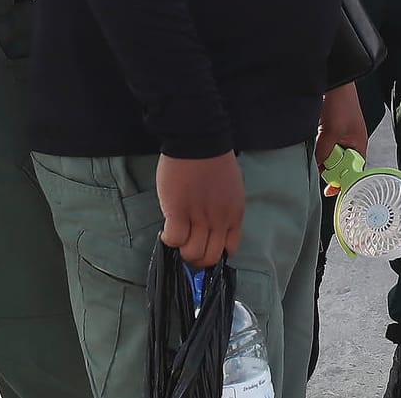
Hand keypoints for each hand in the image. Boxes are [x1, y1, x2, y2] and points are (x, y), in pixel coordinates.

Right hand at [157, 151, 244, 267]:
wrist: (198, 141)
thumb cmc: (214, 160)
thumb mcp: (231, 189)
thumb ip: (224, 210)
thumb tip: (212, 226)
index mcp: (234, 214)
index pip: (230, 249)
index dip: (215, 252)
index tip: (205, 245)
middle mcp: (219, 220)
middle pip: (210, 257)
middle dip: (197, 259)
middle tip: (187, 247)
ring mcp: (199, 217)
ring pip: (192, 253)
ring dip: (182, 249)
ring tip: (177, 236)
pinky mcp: (179, 211)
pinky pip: (174, 239)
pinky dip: (169, 240)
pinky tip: (167, 229)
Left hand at [316, 83, 368, 175]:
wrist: (332, 80)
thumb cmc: (341, 102)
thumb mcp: (332, 131)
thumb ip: (325, 152)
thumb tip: (317, 168)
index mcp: (358, 144)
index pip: (353, 171)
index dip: (342, 181)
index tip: (329, 190)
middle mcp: (348, 142)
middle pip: (337, 165)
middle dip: (327, 167)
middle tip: (318, 167)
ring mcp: (336, 136)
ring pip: (326, 156)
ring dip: (319, 156)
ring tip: (314, 151)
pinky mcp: (326, 130)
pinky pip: (319, 145)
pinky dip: (314, 147)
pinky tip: (309, 144)